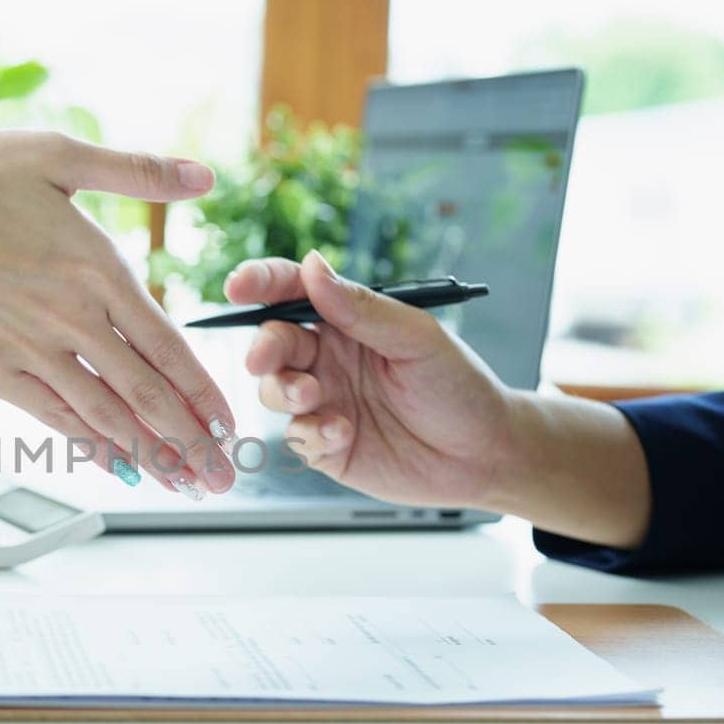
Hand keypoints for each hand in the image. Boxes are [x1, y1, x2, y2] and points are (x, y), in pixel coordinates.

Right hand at [0, 131, 237, 496]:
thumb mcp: (54, 153)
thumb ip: (134, 170)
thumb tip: (204, 174)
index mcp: (97, 267)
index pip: (167, 344)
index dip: (203, 391)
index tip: (228, 424)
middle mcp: (73, 318)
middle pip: (147, 393)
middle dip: (192, 441)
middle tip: (223, 477)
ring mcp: (33, 351)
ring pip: (106, 415)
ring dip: (150, 455)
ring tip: (184, 484)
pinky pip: (54, 417)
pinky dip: (91, 445)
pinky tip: (117, 466)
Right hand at [226, 251, 515, 507]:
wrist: (485, 455)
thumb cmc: (459, 388)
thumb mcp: (417, 338)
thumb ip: (362, 308)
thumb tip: (311, 268)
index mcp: (348, 321)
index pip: (292, 292)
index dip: (260, 283)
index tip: (238, 286)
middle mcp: (329, 358)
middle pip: (273, 342)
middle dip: (263, 348)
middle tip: (266, 360)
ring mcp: (325, 402)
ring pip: (273, 389)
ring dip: (283, 390)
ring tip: (314, 398)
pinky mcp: (325, 446)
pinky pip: (295, 436)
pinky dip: (309, 433)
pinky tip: (342, 434)